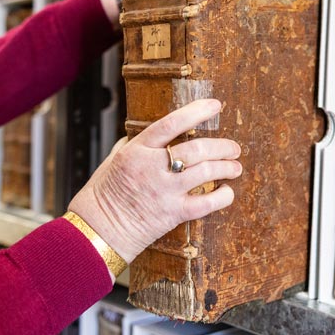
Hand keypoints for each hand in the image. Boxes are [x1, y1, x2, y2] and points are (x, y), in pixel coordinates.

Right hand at [67, 99, 241, 263]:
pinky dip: (223, 196)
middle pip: (197, 148)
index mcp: (137, 150)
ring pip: (206, 172)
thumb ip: (136, 143)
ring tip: (235, 166)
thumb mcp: (115, 159)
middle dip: (222, 146)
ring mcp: (165, 191)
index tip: (215, 105)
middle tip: (233, 148)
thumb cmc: (105, 193)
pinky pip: (207, 203)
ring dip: (227, 167)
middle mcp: (152, 168)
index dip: (197, 111)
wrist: (99, 228)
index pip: (172, 123)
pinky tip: (227, 192)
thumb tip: (155, 132)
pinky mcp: (173, 214)